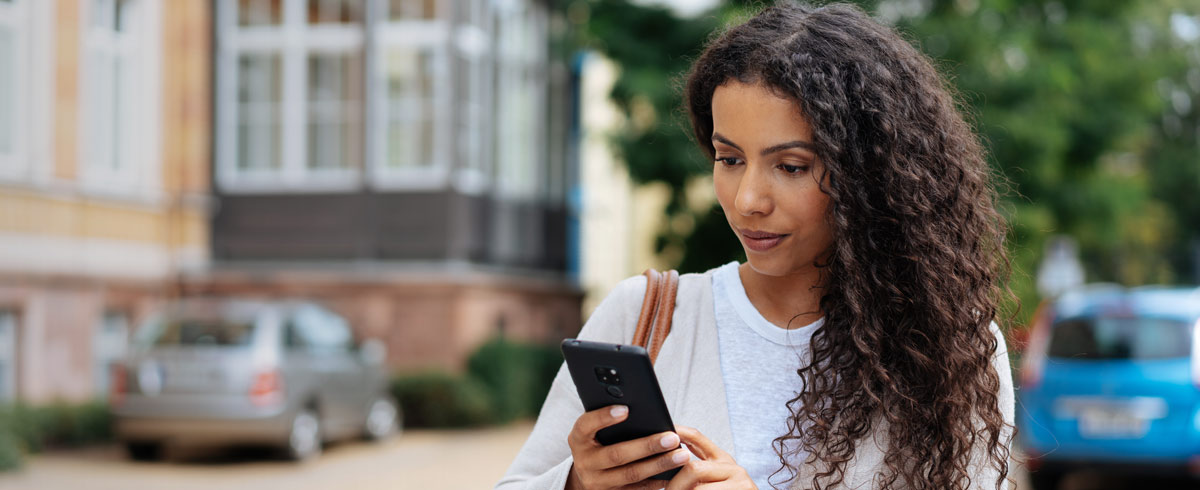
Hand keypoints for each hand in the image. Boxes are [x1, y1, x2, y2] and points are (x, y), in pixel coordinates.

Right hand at [565, 404, 691, 489]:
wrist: (587, 476)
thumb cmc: (598, 439)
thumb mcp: (595, 427)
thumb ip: (609, 413)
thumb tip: (636, 397)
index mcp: (577, 438)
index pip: (586, 425)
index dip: (603, 417)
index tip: (625, 408)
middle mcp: (584, 461)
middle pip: (617, 454)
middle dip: (647, 445)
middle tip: (672, 437)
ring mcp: (597, 482)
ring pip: (631, 474)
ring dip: (659, 464)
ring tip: (682, 453)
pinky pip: (637, 489)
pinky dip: (657, 481)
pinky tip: (676, 471)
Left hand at [665, 425, 756, 489]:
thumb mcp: (713, 481)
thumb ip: (699, 469)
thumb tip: (670, 457)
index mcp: (722, 460)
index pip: (696, 438)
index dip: (678, 433)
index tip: (660, 431)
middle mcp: (733, 467)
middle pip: (693, 467)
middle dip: (675, 484)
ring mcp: (741, 481)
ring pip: (698, 488)